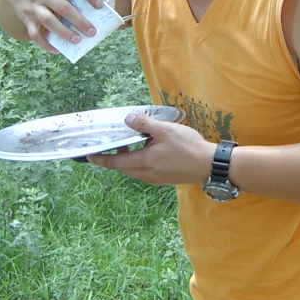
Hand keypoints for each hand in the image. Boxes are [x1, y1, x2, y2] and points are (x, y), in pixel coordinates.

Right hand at [0, 0, 105, 52]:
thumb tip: (93, 6)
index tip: (101, 5)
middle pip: (63, 8)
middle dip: (79, 21)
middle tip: (93, 32)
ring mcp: (33, 6)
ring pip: (49, 21)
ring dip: (64, 33)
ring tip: (77, 41)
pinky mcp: (26, 18)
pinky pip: (35, 34)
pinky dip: (46, 44)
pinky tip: (57, 50)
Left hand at [87, 112, 214, 186]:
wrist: (210, 165)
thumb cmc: (188, 147)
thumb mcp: (165, 130)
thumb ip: (145, 124)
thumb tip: (128, 119)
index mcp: (144, 162)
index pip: (115, 163)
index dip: (101, 159)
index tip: (89, 156)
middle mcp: (147, 174)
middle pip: (124, 168)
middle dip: (116, 158)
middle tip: (113, 146)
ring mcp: (157, 178)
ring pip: (136, 170)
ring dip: (131, 160)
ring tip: (134, 145)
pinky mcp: (165, 179)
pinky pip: (146, 171)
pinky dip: (142, 162)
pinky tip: (152, 151)